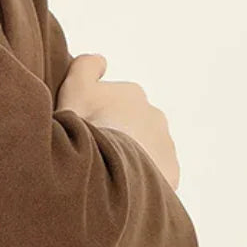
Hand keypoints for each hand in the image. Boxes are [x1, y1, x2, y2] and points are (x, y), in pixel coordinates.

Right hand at [57, 53, 180, 189]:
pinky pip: (153, 174)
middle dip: (116, 134)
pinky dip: (138, 178)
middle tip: (93, 150)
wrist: (109, 169)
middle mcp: (154, 115)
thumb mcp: (75, 87)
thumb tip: (101, 61)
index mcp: (132, 94)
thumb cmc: (88, 127)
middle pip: (130, 124)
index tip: (83, 126)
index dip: (94, 113)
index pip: (111, 100)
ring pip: (144, 149)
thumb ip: (86, 66)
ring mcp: (165, 145)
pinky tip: (119, 185)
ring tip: (105, 171)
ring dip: (128, 156)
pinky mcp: (170, 172)